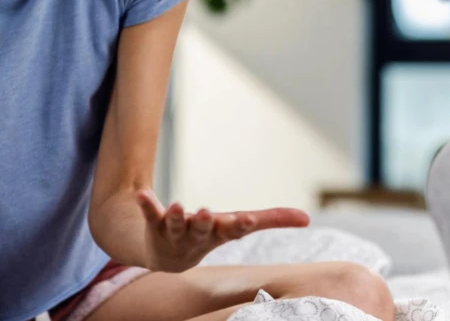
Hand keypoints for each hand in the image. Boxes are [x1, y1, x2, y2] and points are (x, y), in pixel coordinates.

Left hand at [134, 190, 309, 272]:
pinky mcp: (153, 225)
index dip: (240, 225)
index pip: (233, 230)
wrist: (166, 256)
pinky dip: (146, 205)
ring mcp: (173, 233)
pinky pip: (149, 214)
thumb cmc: (209, 236)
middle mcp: (197, 237)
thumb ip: (270, 220)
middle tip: (206, 213)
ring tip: (177, 206)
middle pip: (202, 230)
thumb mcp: (238, 226)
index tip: (246, 218)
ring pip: (174, 226)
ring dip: (176, 217)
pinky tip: (142, 194)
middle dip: (204, 223)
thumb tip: (307, 218)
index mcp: (220, 235)